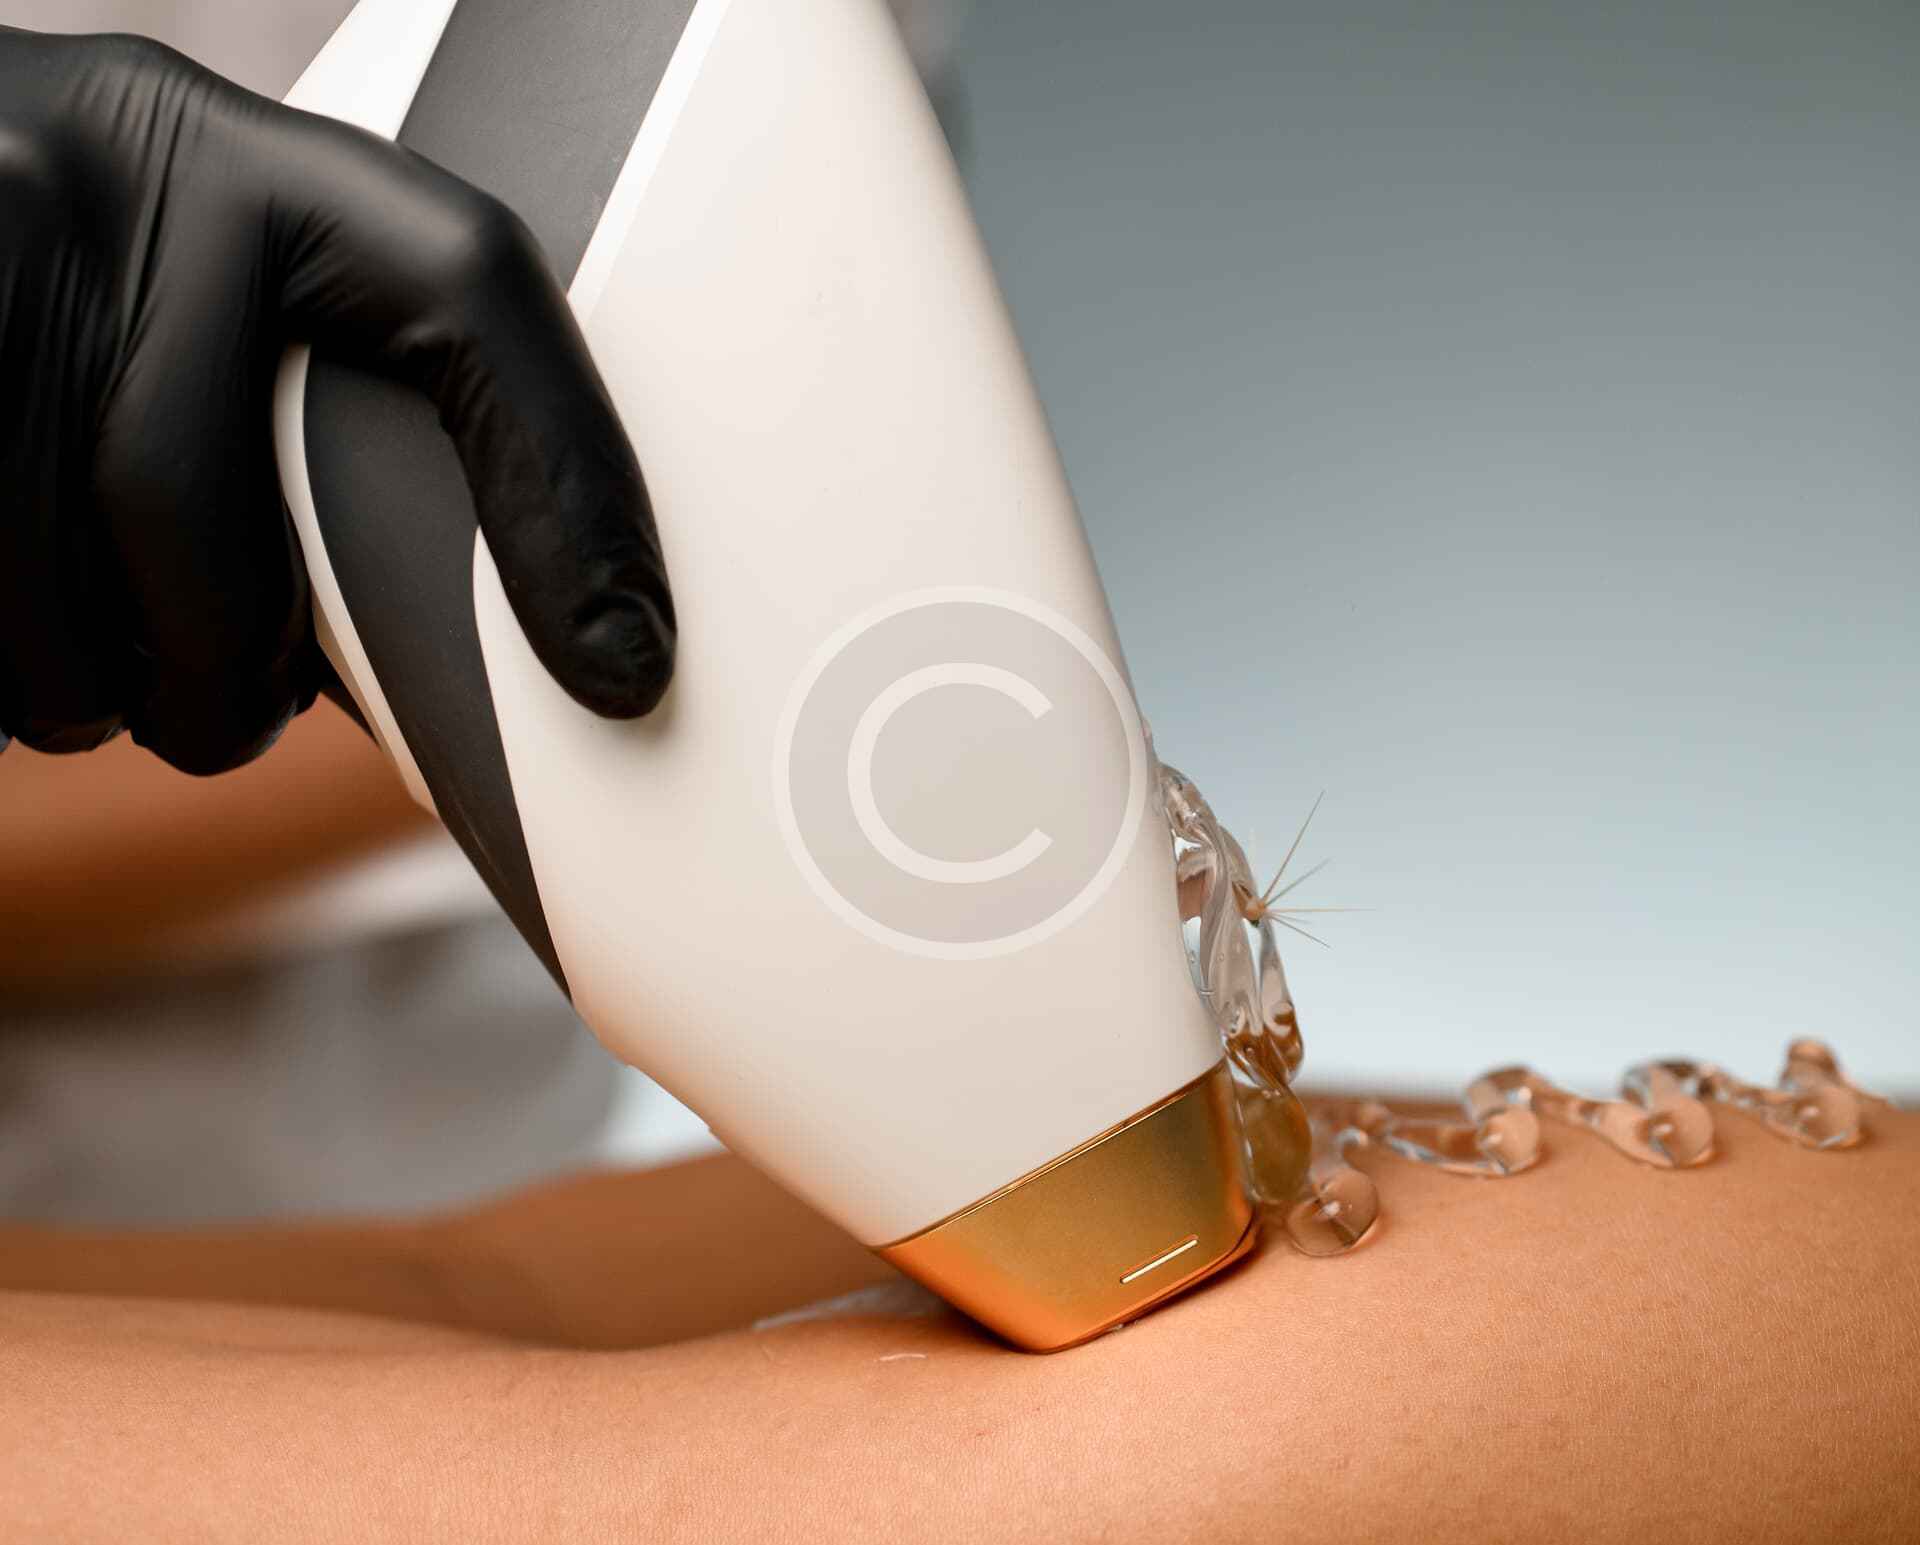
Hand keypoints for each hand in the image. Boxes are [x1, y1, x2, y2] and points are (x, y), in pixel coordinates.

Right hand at [0, 28, 674, 773]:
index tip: (625, 664)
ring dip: (86, 691)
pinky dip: (5, 664)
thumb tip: (444, 665)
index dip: (568, 486)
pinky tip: (30, 631)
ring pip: (39, 594)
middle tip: (232, 716)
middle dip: (215, 676)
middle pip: (182, 505)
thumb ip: (319, 419)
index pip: (472, 287)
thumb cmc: (92, 298)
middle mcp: (117, 165)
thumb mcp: (214, 302)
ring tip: (115, 678)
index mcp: (264, 166)